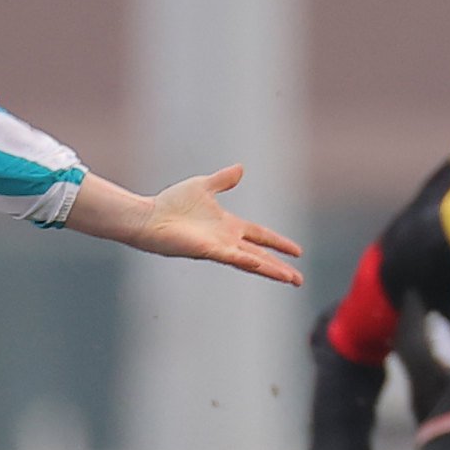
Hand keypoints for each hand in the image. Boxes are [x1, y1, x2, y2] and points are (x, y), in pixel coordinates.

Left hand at [69, 166, 307, 285]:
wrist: (150, 216)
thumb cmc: (171, 204)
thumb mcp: (204, 186)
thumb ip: (223, 181)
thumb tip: (241, 168)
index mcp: (229, 226)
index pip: (260, 236)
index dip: (279, 243)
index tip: (298, 252)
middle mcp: (227, 240)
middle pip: (261, 256)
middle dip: (281, 268)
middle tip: (299, 281)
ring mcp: (218, 248)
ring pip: (251, 261)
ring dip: (271, 270)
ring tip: (290, 280)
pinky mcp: (207, 250)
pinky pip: (230, 256)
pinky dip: (245, 260)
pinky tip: (259, 263)